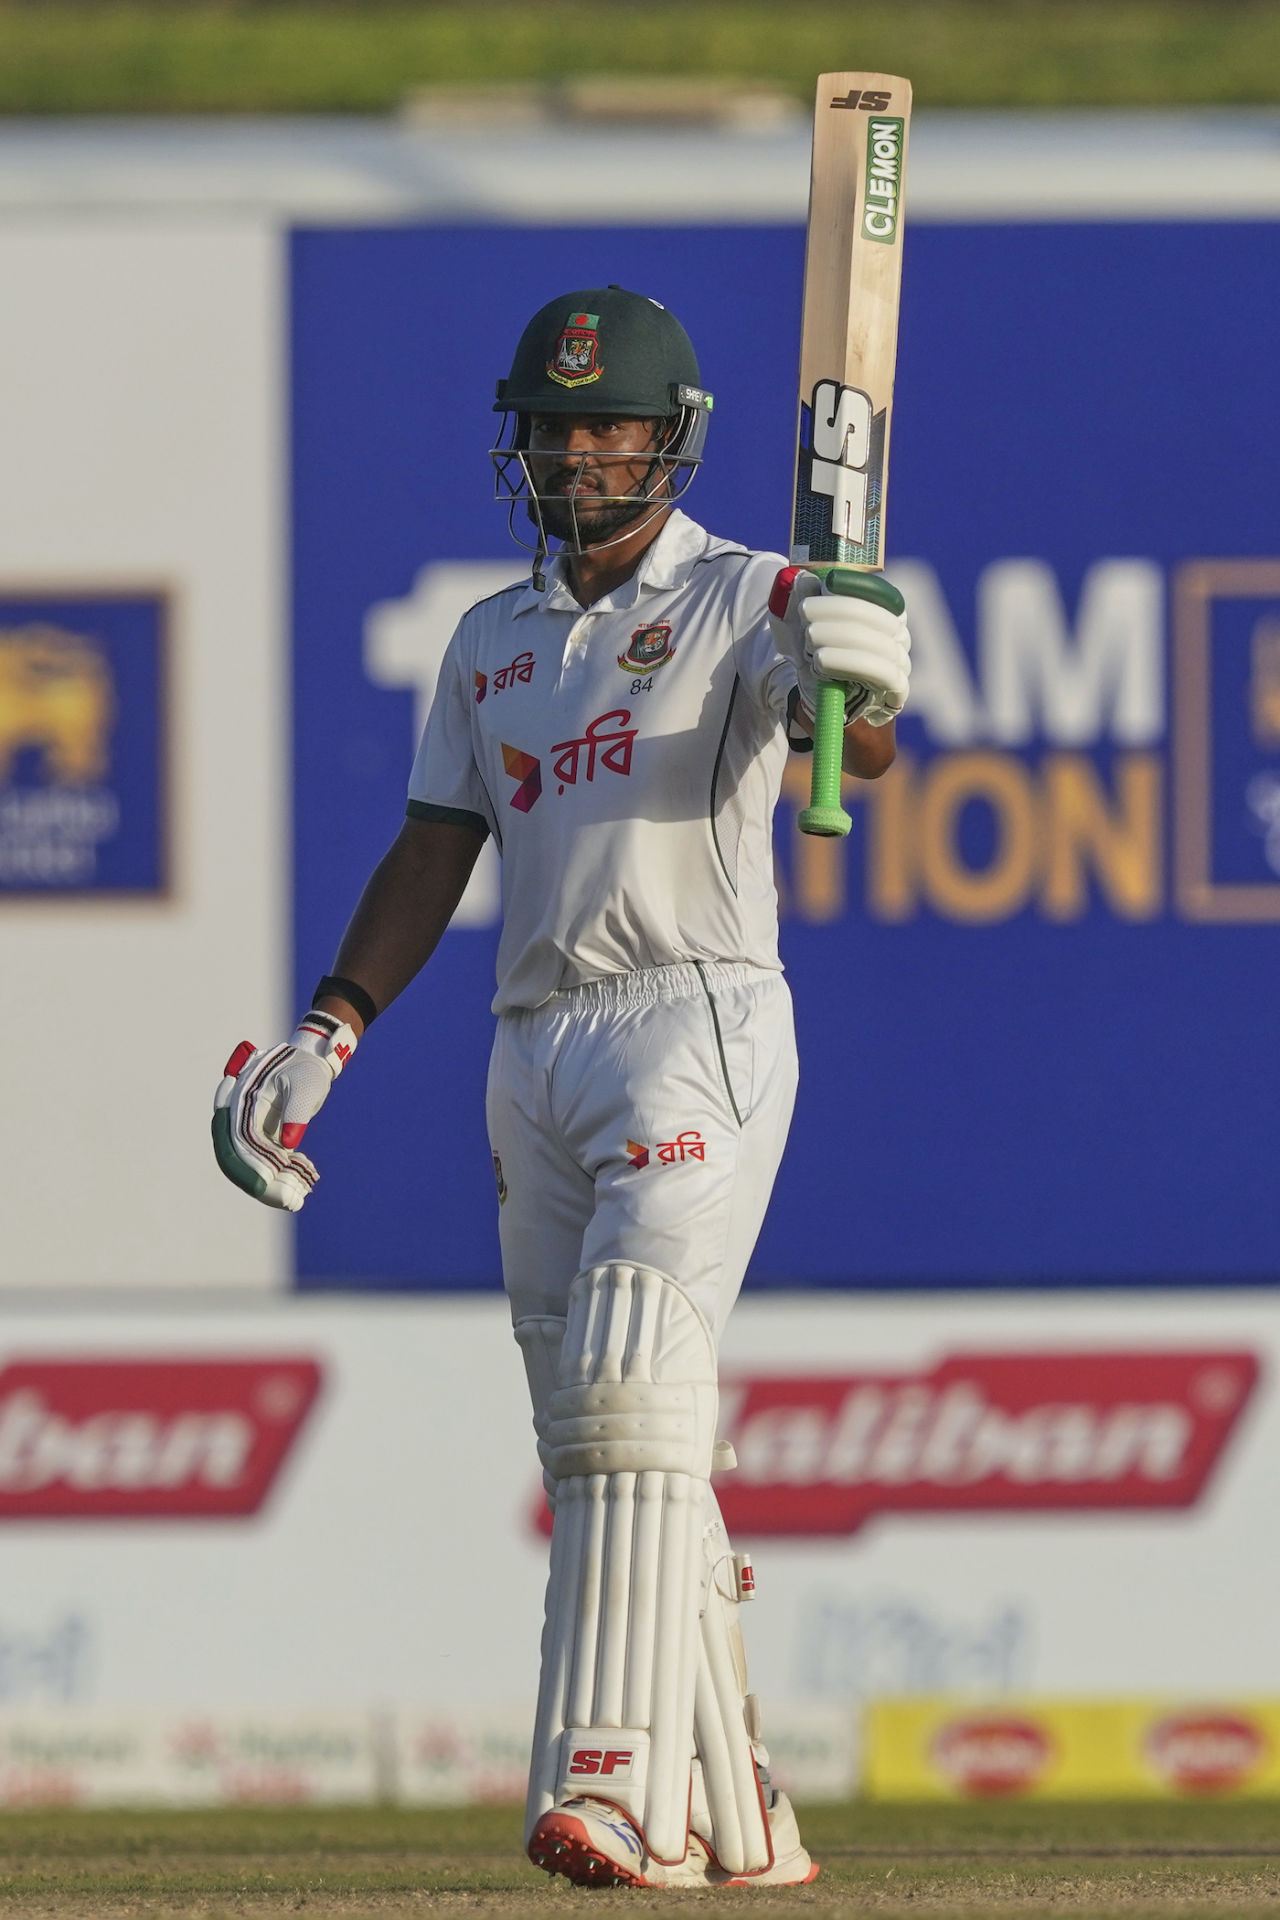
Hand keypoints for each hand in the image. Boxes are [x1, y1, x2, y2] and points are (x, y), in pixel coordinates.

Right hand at [211, 1010, 356, 1210]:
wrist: (312, 1060)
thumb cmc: (307, 1069)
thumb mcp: (304, 1086)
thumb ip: (295, 1112)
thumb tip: (288, 1144)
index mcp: (243, 1103)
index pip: (236, 1142)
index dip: (246, 1167)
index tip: (264, 1186)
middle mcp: (241, 1119)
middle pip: (241, 1159)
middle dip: (264, 1184)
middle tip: (291, 1200)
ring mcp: (252, 1129)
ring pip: (255, 1165)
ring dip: (276, 1183)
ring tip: (303, 1193)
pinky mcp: (266, 1136)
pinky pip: (269, 1161)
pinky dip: (285, 1173)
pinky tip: (307, 1176)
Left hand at [769, 567, 910, 727]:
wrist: (830, 709)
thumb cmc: (819, 662)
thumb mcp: (800, 632)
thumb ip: (796, 605)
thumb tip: (799, 579)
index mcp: (883, 613)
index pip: (879, 591)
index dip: (856, 584)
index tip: (827, 582)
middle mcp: (898, 634)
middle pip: (876, 615)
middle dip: (837, 609)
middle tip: (804, 612)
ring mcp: (901, 661)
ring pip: (878, 643)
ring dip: (839, 637)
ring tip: (809, 639)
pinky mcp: (898, 688)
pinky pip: (882, 673)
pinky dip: (849, 663)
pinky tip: (821, 661)